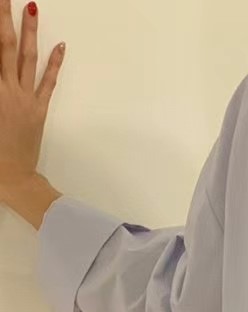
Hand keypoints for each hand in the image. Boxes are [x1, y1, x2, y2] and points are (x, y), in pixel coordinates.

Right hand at [0, 0, 63, 200]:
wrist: (13, 178)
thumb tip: (0, 79)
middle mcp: (8, 90)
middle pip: (5, 47)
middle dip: (3, 19)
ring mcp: (26, 99)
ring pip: (27, 58)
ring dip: (29, 32)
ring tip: (31, 8)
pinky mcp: (38, 110)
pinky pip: (48, 82)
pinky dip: (54, 63)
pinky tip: (60, 45)